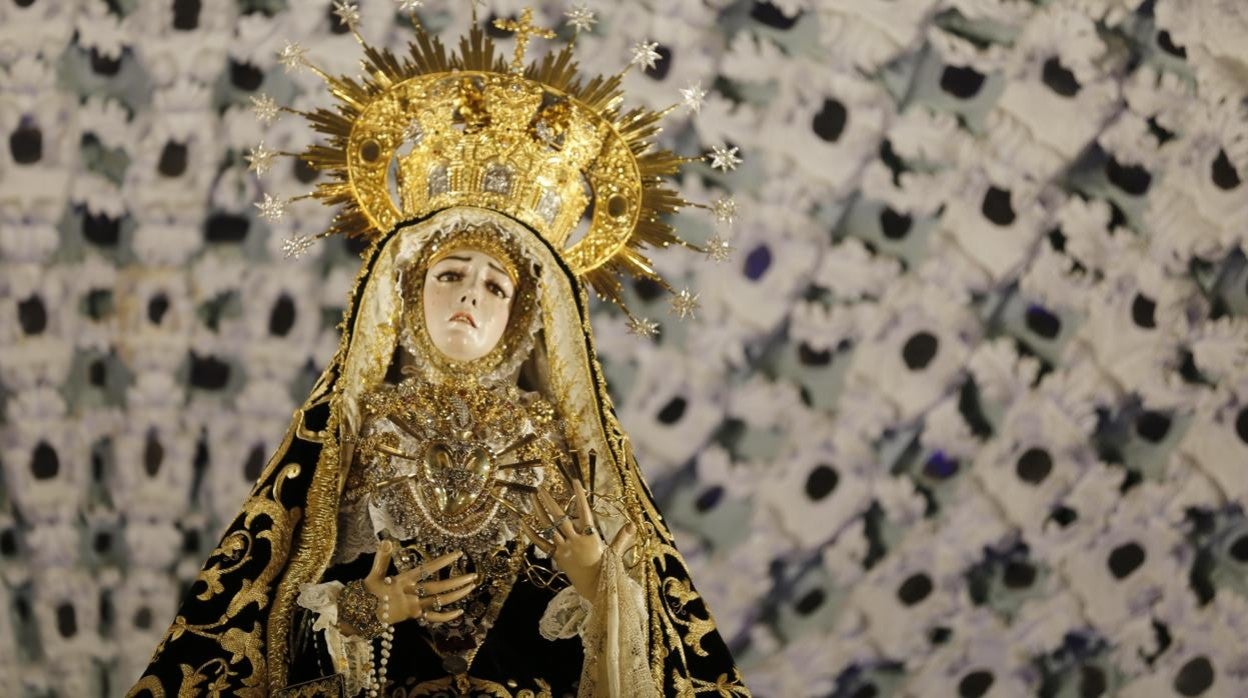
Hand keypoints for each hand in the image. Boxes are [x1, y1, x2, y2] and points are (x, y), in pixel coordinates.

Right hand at [362, 541, 478, 625]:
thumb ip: (381, 558)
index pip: (426, 569)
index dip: (443, 562)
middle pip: (437, 588)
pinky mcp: (414, 617)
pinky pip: (433, 618)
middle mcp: (411, 595)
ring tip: (470, 588)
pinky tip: (460, 611)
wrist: (361, 616)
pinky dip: (447, 616)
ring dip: (456, 596)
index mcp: (403, 581)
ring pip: (439, 602)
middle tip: (474, 576)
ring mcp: (414, 607)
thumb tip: (386, 541)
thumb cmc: (368, 592)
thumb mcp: (373, 574)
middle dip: (456, 582)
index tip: (458, 554)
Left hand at [522, 480, 634, 600]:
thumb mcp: (615, 552)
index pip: (585, 510)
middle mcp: (575, 540)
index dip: (580, 496)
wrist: (595, 590)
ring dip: (539, 511)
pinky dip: (532, 533)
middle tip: (541, 488)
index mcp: (591, 536)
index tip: (574, 481)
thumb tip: (633, 524)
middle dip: (550, 501)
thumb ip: (622, 537)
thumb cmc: (607, 571)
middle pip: (560, 517)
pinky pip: (542, 543)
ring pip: (549, 527)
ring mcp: (564, 548)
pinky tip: (524, 523)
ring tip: (533, 498)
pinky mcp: (557, 557)